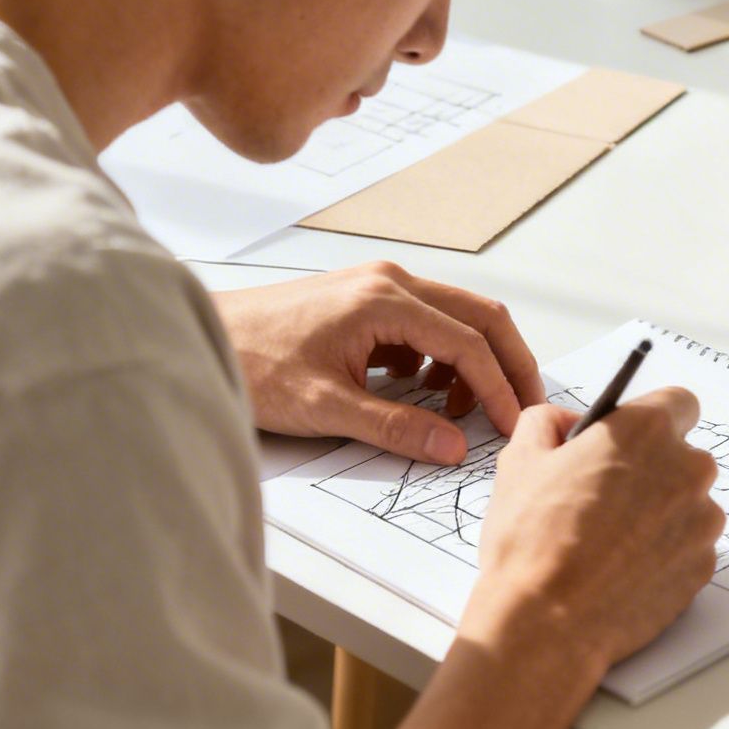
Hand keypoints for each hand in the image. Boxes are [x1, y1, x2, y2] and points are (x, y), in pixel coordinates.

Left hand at [214, 261, 546, 464]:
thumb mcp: (324, 406)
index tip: (512, 426)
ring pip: (458, 316)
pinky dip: (446, 356)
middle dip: (509, 364)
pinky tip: (428, 390)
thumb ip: (394, 427)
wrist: (203, 337)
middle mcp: (391, 281)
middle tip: (525, 407)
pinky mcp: (368, 299)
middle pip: (480, 315)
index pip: (468, 342)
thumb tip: (450, 447)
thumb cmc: (252, 362)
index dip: (498, 388)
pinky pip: (430, 322)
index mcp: (385, 300)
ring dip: (477, 360)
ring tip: (468, 411)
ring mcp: (380, 285)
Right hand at [461, 390, 724, 681]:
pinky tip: (624, 569)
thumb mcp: (520, 461)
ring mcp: (702, 521)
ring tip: (612, 542)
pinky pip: (690, 547)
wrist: (546, 624)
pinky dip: (665, 553)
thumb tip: (563, 422)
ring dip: (661, 514)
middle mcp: (687, 469)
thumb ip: (545, 422)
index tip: (631, 440)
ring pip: (689, 504)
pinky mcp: (704, 565)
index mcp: (646, 431)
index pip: (678, 403)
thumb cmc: (532, 542)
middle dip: (653, 471)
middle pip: (684, 457)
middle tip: (607, 497)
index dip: (651, 420)